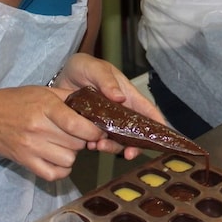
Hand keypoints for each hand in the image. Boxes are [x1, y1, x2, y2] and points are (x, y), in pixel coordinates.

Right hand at [0, 85, 103, 181]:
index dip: (94, 130)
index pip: (77, 125)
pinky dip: (61, 169)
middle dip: (84, 139)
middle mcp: (37, 128)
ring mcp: (30, 147)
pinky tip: (58, 158)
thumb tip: (96, 104)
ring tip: (65, 144)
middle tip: (79, 134)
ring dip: (72, 154)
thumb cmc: (15, 101)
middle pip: (76, 143)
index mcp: (45, 107)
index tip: (98, 129)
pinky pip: (53, 174)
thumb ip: (69, 97)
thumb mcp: (43, 91)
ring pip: (68, 160)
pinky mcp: (24, 162)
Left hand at [48, 53, 166, 158]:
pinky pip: (99, 141)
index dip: (157, 123)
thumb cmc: (83, 67)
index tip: (161, 137)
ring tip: (99, 146)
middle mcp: (121, 111)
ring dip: (112, 147)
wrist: (60, 76)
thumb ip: (106, 80)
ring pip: (118, 140)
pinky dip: (96, 146)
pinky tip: (89, 144)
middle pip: (135, 132)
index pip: (147, 110)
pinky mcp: (92, 128)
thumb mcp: (94, 68)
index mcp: (128, 95)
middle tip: (128, 153)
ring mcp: (108, 122)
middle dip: (135, 145)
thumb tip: (120, 97)